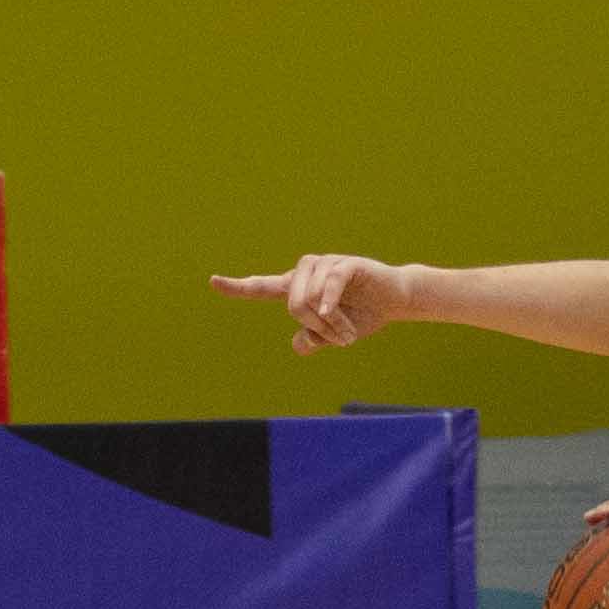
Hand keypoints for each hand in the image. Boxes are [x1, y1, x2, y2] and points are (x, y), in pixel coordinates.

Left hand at [217, 253, 408, 349]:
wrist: (395, 301)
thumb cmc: (361, 315)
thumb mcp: (335, 336)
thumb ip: (314, 339)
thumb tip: (298, 344)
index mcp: (298, 288)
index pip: (263, 287)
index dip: (238, 287)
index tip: (213, 281)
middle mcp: (306, 272)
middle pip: (292, 305)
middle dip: (315, 329)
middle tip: (338, 338)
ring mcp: (325, 265)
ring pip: (308, 300)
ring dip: (328, 324)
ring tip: (347, 331)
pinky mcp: (345, 264)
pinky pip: (328, 284)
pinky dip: (328, 303)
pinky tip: (331, 315)